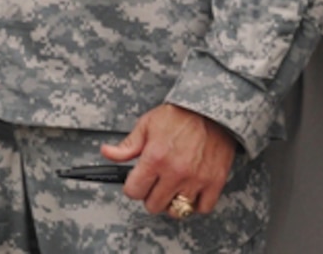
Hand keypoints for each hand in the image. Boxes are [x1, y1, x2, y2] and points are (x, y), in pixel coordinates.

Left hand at [101, 104, 235, 216]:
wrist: (209, 111)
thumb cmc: (178, 116)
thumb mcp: (146, 125)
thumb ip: (127, 146)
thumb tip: (107, 153)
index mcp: (155, 158)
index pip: (134, 191)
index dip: (132, 188)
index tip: (136, 183)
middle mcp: (175, 172)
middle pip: (154, 205)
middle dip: (149, 196)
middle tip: (153, 186)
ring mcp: (196, 179)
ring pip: (177, 211)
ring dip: (171, 203)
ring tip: (170, 191)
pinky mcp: (214, 182)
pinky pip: (203, 208)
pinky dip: (195, 205)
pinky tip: (189, 193)